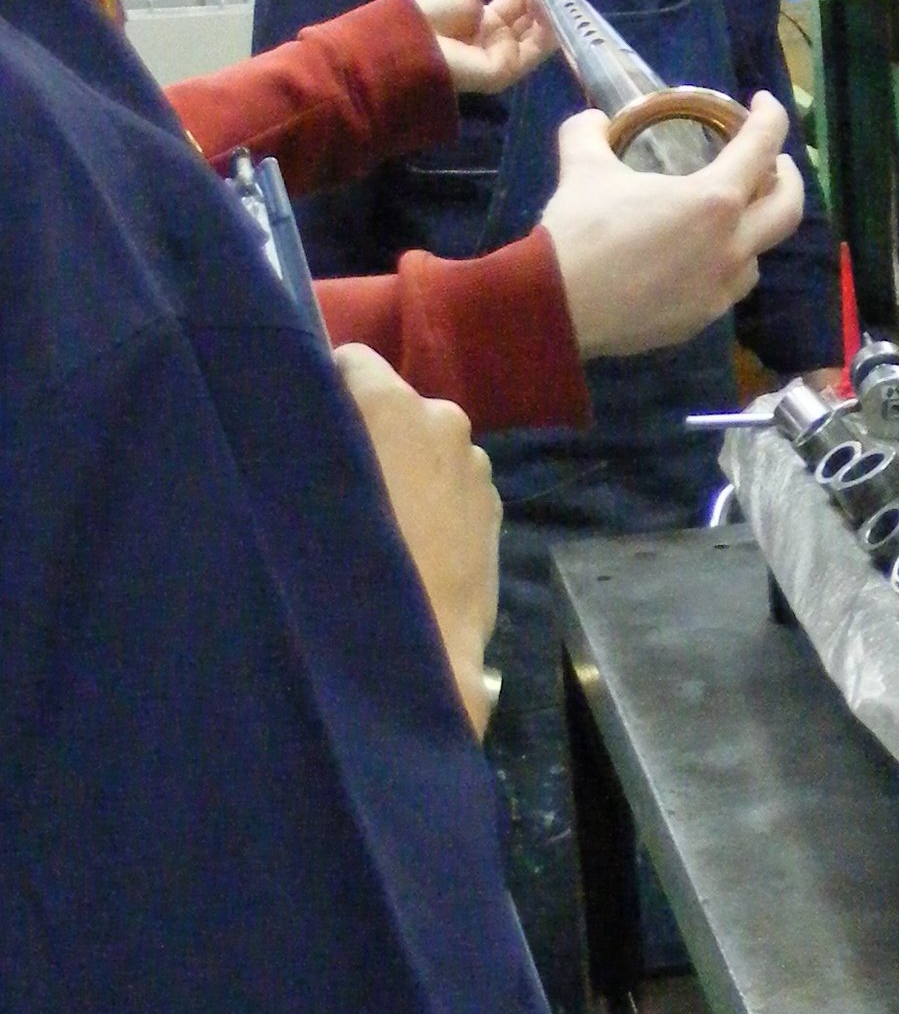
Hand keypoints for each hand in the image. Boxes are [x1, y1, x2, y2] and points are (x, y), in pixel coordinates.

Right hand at [333, 343, 502, 736]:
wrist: (418, 651)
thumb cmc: (345, 567)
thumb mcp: (301, 494)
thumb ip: (300, 441)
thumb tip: (290, 419)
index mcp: (398, 405)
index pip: (351, 362)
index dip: (322, 389)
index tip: (299, 427)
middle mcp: (446, 420)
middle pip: (392, 406)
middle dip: (364, 432)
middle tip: (327, 482)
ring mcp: (477, 466)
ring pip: (423, 448)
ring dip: (398, 468)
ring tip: (366, 524)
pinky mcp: (494, 508)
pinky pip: (448, 486)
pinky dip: (427, 500)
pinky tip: (404, 547)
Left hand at [410, 0, 555, 99]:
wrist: (407, 42)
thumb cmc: (431, 10)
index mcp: (486, 17)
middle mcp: (500, 35)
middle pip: (531, 10)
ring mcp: (506, 53)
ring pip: (540, 28)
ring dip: (546, 1)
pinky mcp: (509, 69)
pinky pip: (537, 47)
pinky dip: (545, 24)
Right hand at [540, 93, 806, 360]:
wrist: (556, 307)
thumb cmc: (579, 232)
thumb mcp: (583, 168)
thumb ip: (590, 132)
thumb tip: (596, 120)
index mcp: (714, 201)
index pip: (763, 146)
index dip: (770, 116)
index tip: (763, 103)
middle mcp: (732, 246)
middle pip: (789, 208)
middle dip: (787, 178)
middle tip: (770, 163)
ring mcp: (720, 288)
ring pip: (759, 253)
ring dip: (752, 227)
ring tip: (727, 216)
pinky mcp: (701, 319)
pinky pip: (728, 286)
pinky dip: (724, 265)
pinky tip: (697, 259)